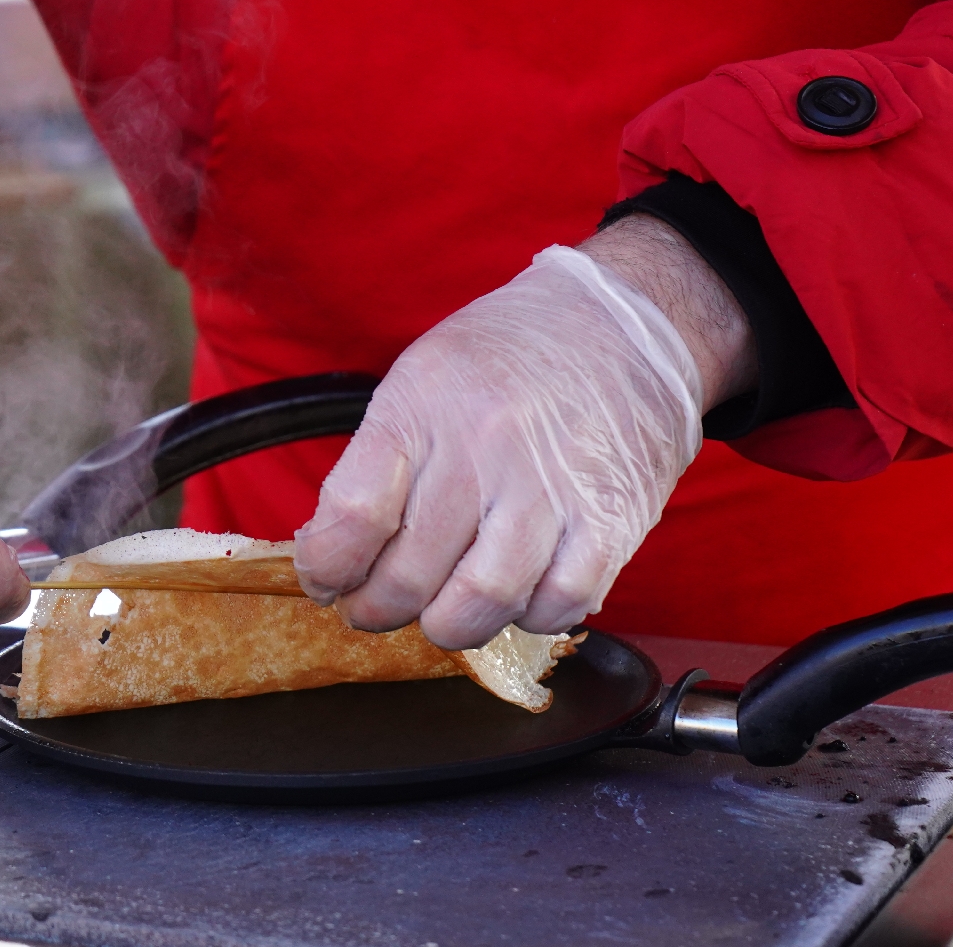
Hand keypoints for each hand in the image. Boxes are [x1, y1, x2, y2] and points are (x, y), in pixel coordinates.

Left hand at [293, 216, 754, 647]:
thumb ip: (376, 461)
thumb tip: (332, 551)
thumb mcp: (421, 378)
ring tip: (438, 613)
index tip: (325, 579)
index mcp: (423, 406)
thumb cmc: (508, 359)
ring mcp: (552, 488)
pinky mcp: (611, 520)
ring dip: (447, 627)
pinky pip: (556, 606)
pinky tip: (516, 596)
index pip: (354, 515)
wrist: (627, 325)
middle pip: (409, 574)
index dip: (326, 567)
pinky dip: (528, 618)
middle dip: (377, 608)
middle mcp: (485, 447)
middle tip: (375, 606)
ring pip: (479, 604)